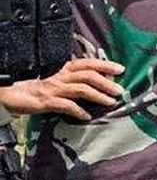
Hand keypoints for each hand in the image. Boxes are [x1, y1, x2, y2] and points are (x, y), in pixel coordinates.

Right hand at [0, 58, 125, 121]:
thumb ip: (76, 81)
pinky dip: (78, 110)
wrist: (12, 95)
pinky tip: (87, 116)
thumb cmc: (39, 89)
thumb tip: (102, 83)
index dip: (104, 64)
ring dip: (97, 95)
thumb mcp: (59, 81)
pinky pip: (65, 105)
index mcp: (64, 70)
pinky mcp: (45, 102)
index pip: (87, 63)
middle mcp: (60, 77)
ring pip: (80, 89)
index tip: (120, 69)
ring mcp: (53, 89)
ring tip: (110, 102)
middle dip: (106, 82)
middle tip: (119, 90)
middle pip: (87, 75)